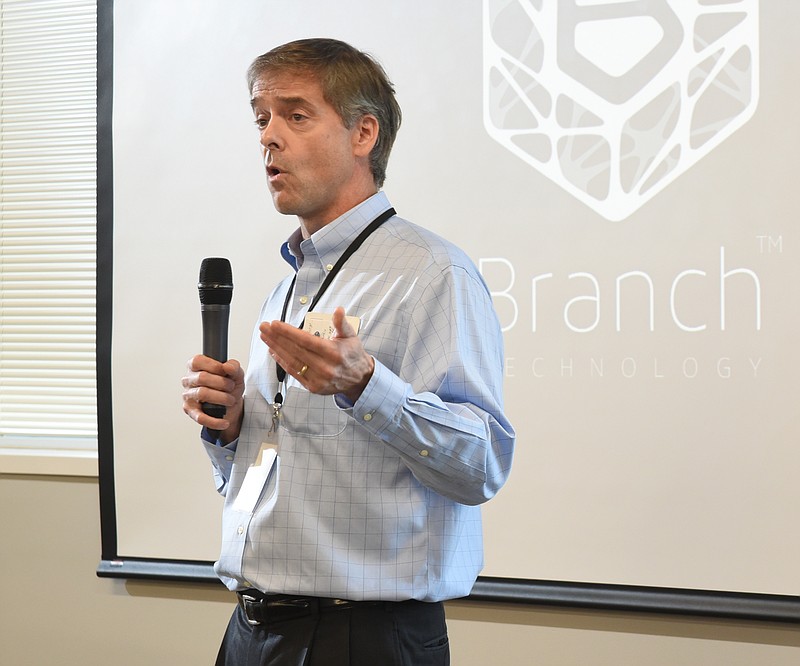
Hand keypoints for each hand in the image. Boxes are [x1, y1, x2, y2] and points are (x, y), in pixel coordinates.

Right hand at [181, 355, 244, 441]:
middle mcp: (188, 380)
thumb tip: (227, 367)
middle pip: (202, 377)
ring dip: (221, 398)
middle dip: (222, 383)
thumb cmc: (229, 386)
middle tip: (231, 387)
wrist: (231, 405)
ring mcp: (188, 396)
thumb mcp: (236, 374)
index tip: (226, 372)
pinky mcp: (191, 411)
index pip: (198, 361)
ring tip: (230, 400)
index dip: (214, 366)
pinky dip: (214, 421)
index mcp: (195, 366)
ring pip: (201, 394)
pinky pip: (200, 417)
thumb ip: (234, 367)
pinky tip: (224, 422)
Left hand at [259, 307, 373, 402]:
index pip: (306, 340)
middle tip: (264, 327)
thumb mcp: (351, 336)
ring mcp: (318, 378)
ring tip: (265, 336)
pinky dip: (281, 361)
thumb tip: (338, 310)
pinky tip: (273, 351)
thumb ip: (342, 323)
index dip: (288, 332)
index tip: (275, 324)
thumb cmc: (352, 355)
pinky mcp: (313, 387)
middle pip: (295, 350)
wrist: (359, 379)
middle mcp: (325, 367)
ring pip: (292, 361)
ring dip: (276, 348)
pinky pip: (293, 372)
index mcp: (333, 352)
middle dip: (276, 337)